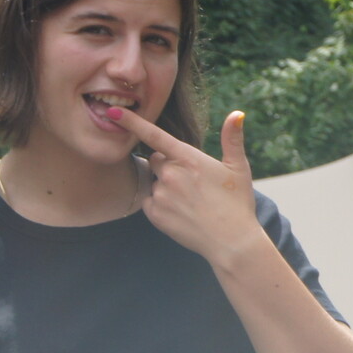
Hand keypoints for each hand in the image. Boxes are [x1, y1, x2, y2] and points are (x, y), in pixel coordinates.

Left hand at [109, 107, 261, 266]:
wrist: (231, 241)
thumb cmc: (237, 203)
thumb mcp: (238, 168)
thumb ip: (232, 138)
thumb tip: (237, 113)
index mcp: (189, 159)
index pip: (154, 135)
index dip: (132, 122)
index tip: (114, 111)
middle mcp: (170, 175)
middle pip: (157, 160)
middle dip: (169, 166)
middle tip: (193, 182)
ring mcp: (161, 195)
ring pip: (156, 182)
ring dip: (167, 186)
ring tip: (191, 201)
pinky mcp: (155, 214)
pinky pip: (150, 201)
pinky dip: (161, 204)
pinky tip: (181, 212)